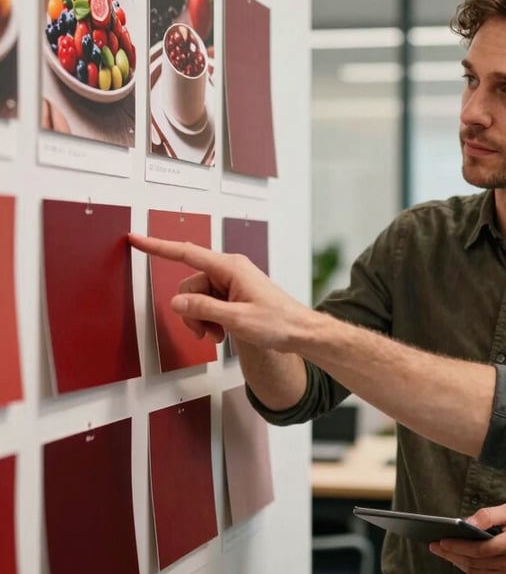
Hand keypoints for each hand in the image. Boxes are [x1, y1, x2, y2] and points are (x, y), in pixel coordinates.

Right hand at [128, 234, 314, 349]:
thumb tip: (177, 302)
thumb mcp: (237, 319)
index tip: (137, 238)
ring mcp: (232, 281)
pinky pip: (209, 302)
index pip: (186, 254)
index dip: (158, 247)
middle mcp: (230, 269)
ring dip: (202, 319)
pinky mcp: (234, 292)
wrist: (300, 331)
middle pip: (190, 285)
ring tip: (219, 335)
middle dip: (192, 312)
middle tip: (207, 334)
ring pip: (198, 297)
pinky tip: (223, 331)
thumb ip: (204, 309)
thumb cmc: (278, 322)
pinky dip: (211, 319)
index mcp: (230, 267)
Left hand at [430, 502, 505, 573]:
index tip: (440, 541)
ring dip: (459, 563)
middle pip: (474, 564)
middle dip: (451, 555)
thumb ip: (489, 515)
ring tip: (445, 553)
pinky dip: (473, 569)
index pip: (478, 549)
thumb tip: (466, 522)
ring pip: (478, 573)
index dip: (456, 546)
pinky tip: (463, 560)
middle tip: (435, 547)